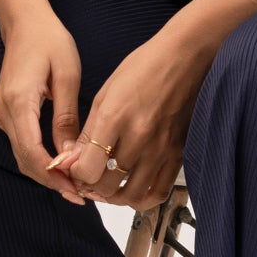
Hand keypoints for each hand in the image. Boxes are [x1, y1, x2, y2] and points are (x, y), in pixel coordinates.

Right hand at [0, 0, 92, 206]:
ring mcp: (2, 111)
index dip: (53, 177)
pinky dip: (39, 158)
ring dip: (46, 172)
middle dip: (51, 181)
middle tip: (79, 196)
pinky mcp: (7, 111)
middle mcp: (4, 110)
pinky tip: (60, 164)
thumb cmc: (49, 40)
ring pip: (22, 154)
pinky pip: (22, 142)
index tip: (75, 190)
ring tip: (74, 184)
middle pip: (24, 160)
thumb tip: (70, 154)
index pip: (31, 152)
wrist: (25, 20)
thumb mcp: (67, 75)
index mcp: (18, 101)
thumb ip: (67, 116)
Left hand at [44, 28, 211, 214]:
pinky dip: (142, 199)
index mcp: (115, 117)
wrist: (185, 58)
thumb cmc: (145, 67)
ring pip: (131, 196)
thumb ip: (88, 131)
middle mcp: (139, 137)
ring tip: (108, 187)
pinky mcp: (178, 153)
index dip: (75, 174)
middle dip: (91, 187)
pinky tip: (132, 190)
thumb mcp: (106, 94)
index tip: (74, 168)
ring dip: (114, 197)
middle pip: (106, 186)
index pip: (87, 169)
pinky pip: (159, 192)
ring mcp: (161, 148)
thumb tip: (72, 159)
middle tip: (88, 178)